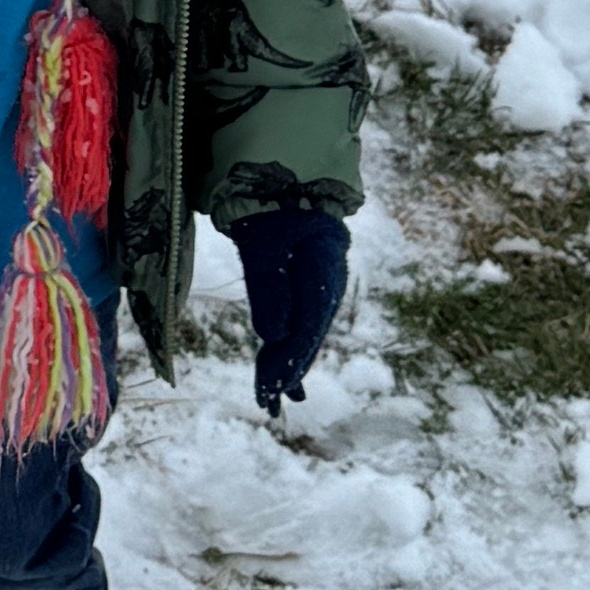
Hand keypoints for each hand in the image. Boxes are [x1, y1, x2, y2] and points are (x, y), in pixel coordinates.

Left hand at [234, 211, 353, 414]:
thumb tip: (272, 336)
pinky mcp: (310, 291)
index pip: (307, 328)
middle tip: (266, 404)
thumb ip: (267, 286)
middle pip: (307, 337)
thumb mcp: (263, 242)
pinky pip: (301, 326)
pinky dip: (290, 351)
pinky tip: (285, 377)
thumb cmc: (273, 209)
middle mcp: (327, 287)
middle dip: (286, 372)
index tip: (271, 387)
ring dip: (288, 368)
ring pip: (305, 336)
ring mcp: (321, 289)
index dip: (288, 361)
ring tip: (272, 401)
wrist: (289, 185)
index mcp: (322, 273)